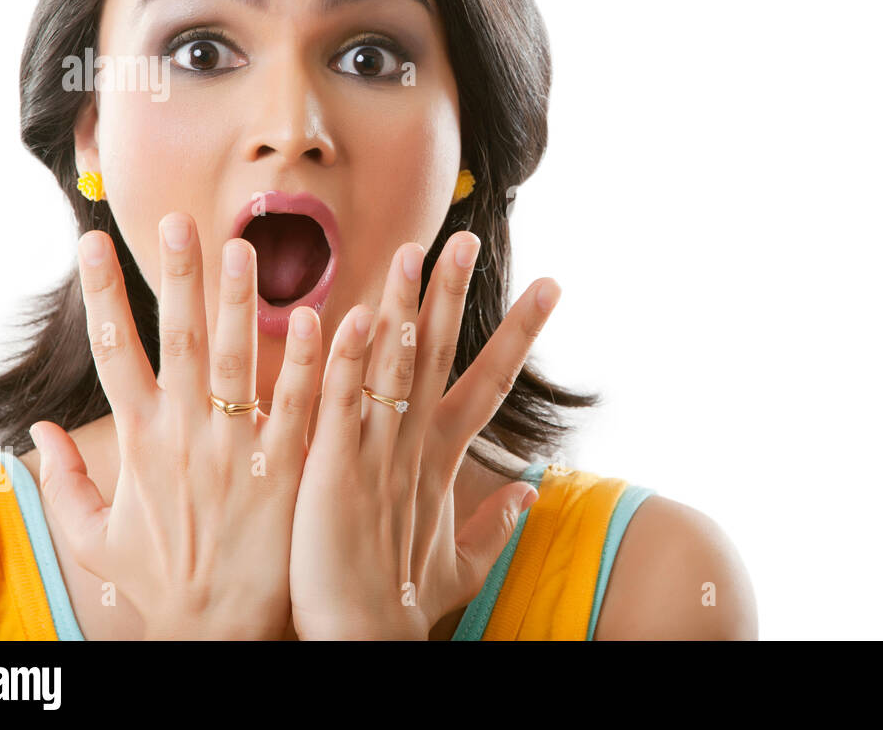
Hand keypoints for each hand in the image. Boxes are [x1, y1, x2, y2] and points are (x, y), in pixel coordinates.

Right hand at [30, 213, 318, 638]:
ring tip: (243, 247)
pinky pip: (301, 406)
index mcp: (140, 441)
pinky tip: (323, 317)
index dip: (102, 294)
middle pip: (179, 341)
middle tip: (179, 220)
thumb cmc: (162, 582)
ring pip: (241, 361)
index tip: (92, 241)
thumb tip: (35, 432)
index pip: (113, 352)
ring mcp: (238, 450)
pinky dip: (312, 362)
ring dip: (243, 302)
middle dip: (177, 277)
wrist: (217, 634)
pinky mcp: (287, 471)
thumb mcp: (97, 538)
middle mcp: (187, 436)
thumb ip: (68, 481)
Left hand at [289, 231, 556, 639]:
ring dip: (401, 306)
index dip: (519, 332)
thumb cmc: (402, 605)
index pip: (489, 381)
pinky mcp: (333, 472)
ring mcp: (377, 456)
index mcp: (443, 460)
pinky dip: (344, 360)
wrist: (363, 645)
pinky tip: (348, 316)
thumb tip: (533, 492)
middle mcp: (416, 447)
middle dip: (455, 295)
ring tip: (413, 251)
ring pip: (392, 366)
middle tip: (467, 238)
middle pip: (441, 355)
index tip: (549, 286)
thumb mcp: (461, 563)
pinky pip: (339, 404)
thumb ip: (497, 524)